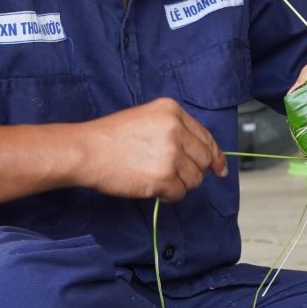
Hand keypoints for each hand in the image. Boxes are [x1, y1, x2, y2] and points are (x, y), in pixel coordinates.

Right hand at [74, 97, 226, 201]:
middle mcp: (176, 130)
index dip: (215, 156)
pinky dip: (169, 196)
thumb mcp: (148, 118)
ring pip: (194, 179)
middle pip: (203, 160)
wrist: (87, 151)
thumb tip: (205, 155)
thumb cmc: (111, 137)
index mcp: (173, 111)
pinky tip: (154, 188)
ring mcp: (171, 154)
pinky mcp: (163, 176)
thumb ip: (176, 130)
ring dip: (179, 184)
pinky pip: (180, 193)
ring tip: (157, 178)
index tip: (219, 168)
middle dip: (193, 171)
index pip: (206, 137)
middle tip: (173, 175)